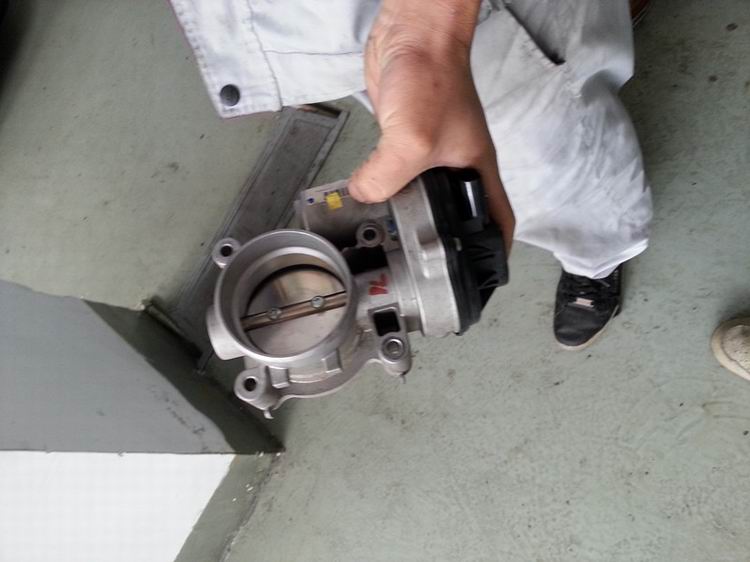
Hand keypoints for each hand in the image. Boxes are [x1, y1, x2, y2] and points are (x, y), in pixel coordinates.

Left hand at [349, 0, 514, 249]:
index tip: (481, 280)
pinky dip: (381, 191)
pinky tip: (367, 204)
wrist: (411, 35)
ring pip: (418, 197)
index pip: (498, 221)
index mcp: (476, 171)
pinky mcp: (403, 141)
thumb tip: (362, 197)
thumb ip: (387, 179)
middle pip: (453, 215)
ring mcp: (429, 153)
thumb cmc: (432, 79)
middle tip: (419, 267)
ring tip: (386, 241)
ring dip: (404, 216)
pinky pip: (393, 175)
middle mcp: (456, 167)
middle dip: (439, 241)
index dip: (495, 254)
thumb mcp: (413, 141)